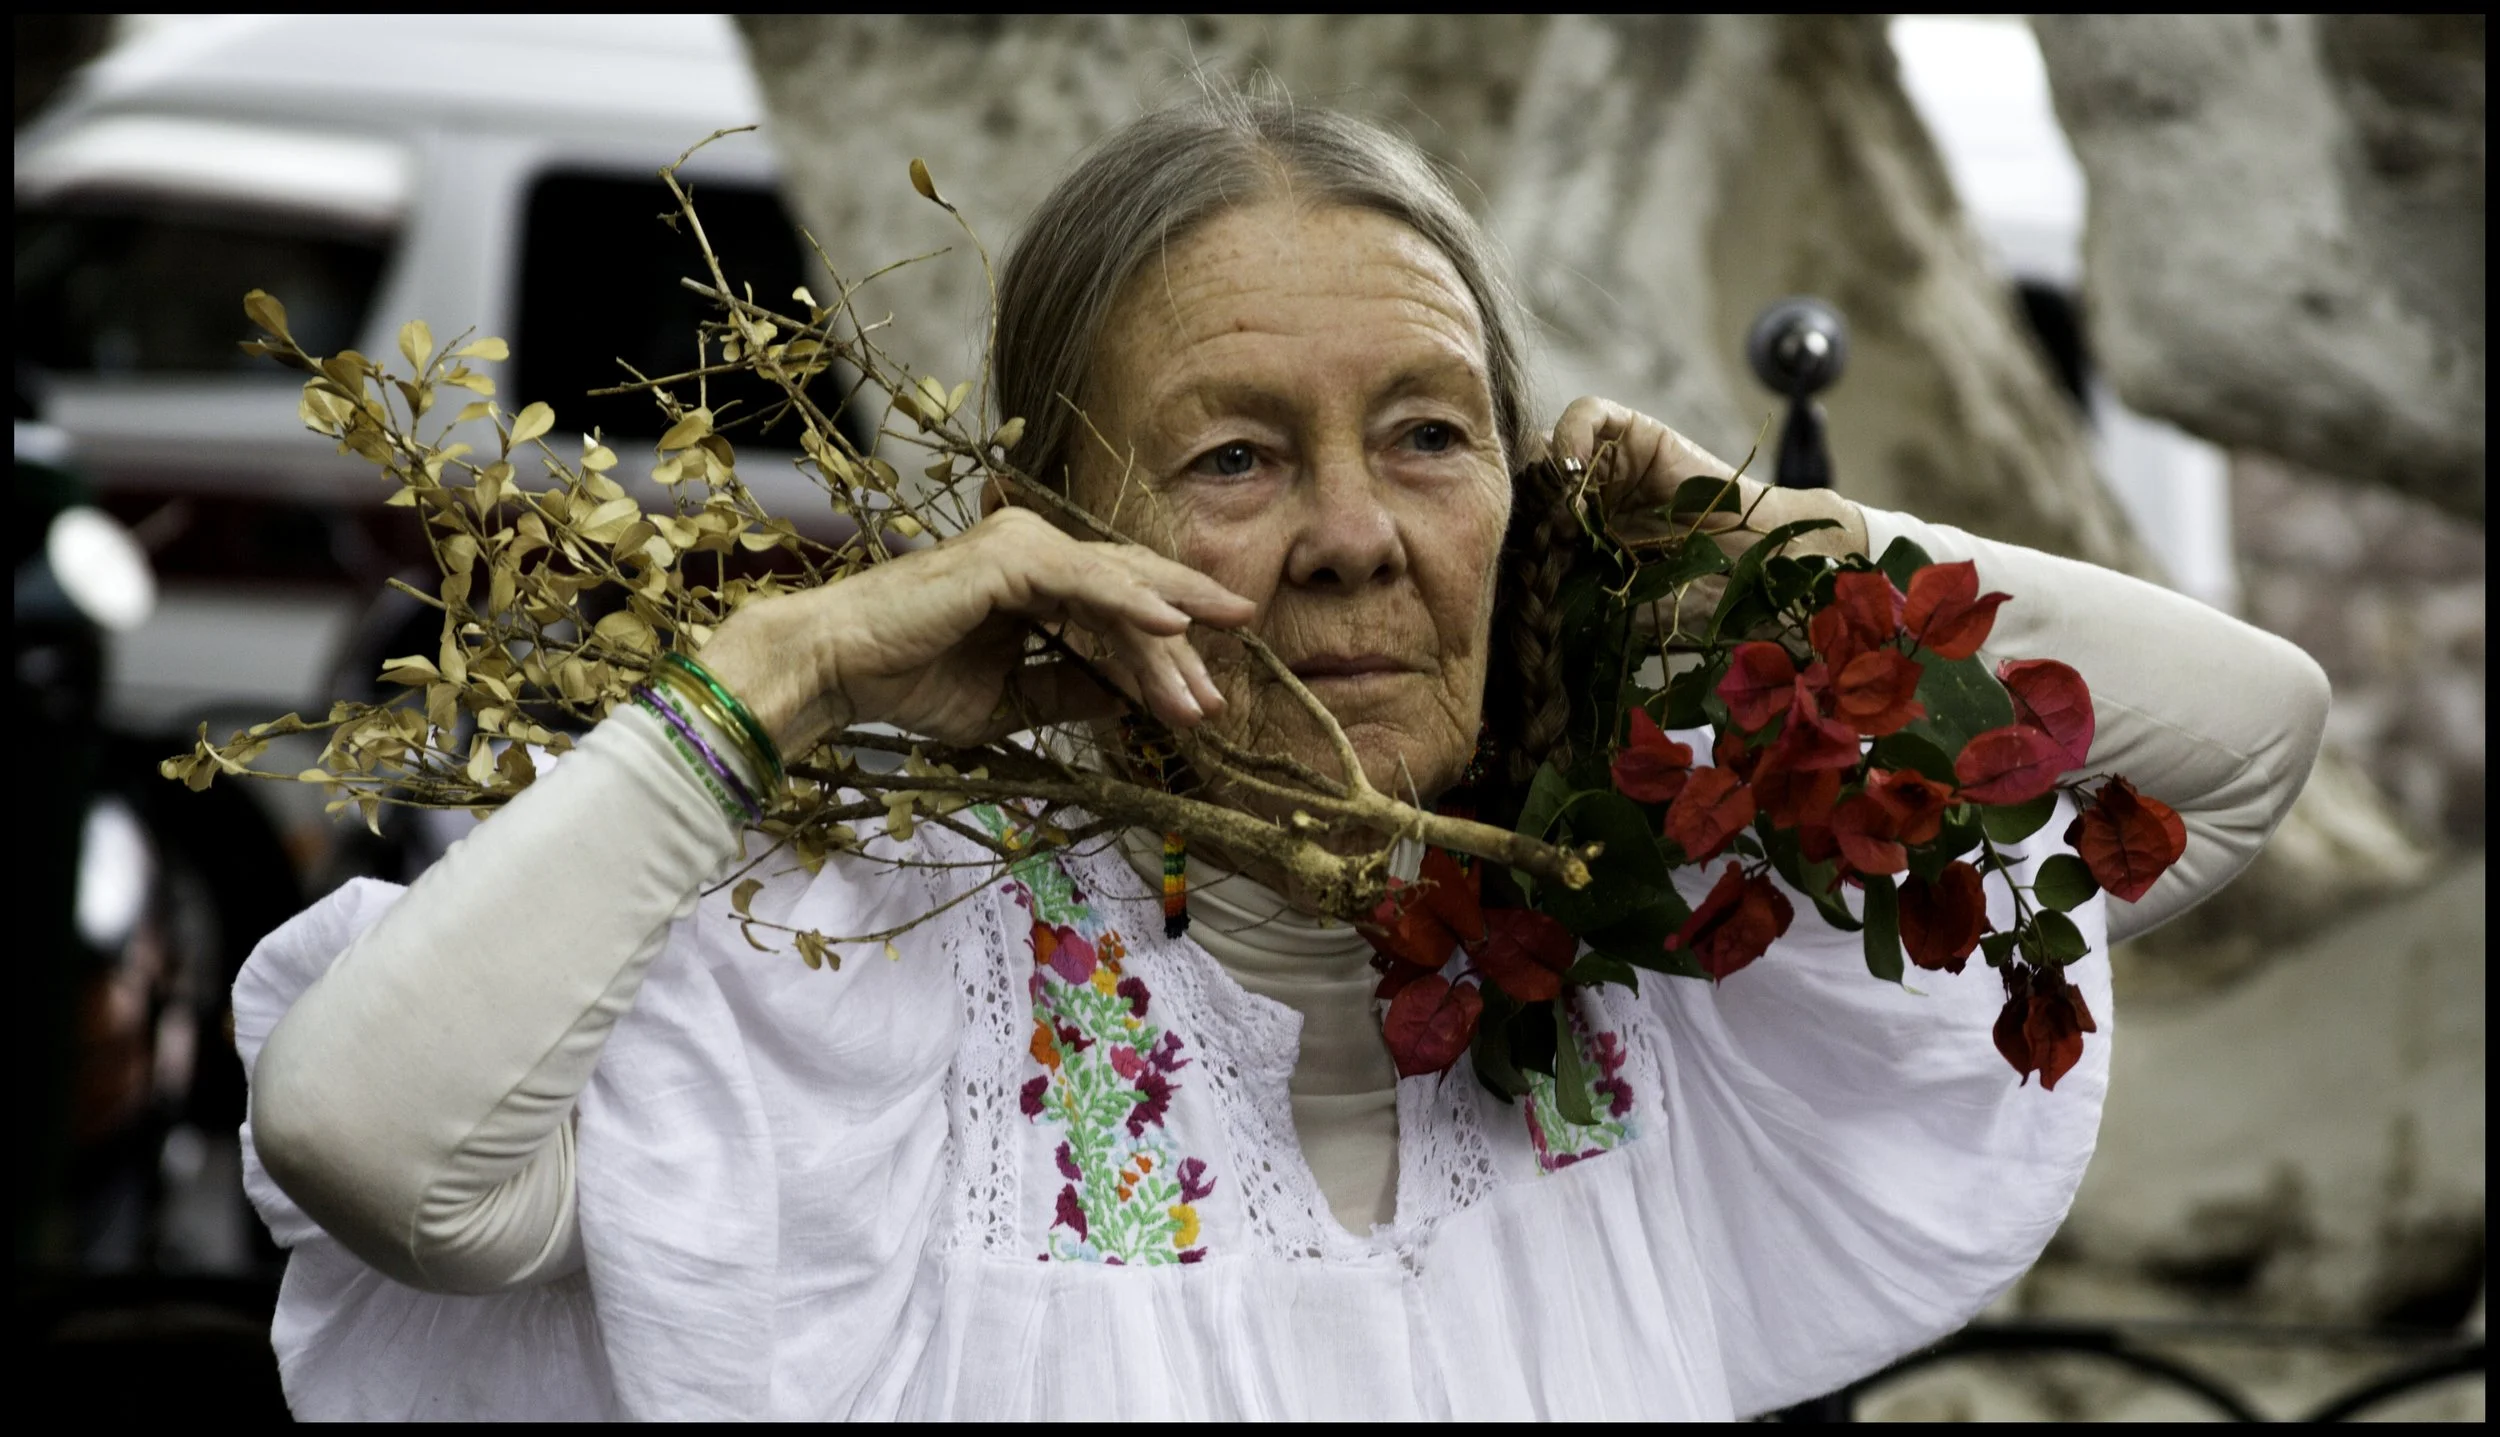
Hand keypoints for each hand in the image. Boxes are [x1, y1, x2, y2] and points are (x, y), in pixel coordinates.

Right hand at [693, 507, 1255, 752]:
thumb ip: (1066, 691)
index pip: (1118, 611)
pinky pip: (1086, 581)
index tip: (1205, 696)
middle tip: (1226, 684)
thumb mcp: (1008, 700)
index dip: (1166, 652)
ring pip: (1118, 591)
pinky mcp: (1010, 556)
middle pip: (1133, 592)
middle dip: (1185, 640)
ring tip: (1202, 687)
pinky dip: (1131, 603)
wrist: (839, 671)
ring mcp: (1023, 547)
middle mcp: (1035, 551)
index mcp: (1035, 581)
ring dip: (1165, 642)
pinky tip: (1172, 626)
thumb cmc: (908, 682)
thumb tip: (1124, 703)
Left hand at [1545, 397, 1868, 639]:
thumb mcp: (1619, 609)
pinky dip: (1572, 434)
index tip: (1519, 564)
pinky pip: (1587, 413)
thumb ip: (1572, 599)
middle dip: (1523, 506)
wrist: (1764, 572)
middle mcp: (1585, 499)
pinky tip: (1574, 471)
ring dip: (1547, 476)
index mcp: (1575, 542)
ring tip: (1563, 515)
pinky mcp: (1637, 433)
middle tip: (1539, 540)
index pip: (1519, 520)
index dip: (1511, 534)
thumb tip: (1516, 602)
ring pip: (1547, 445)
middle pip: (1525, 481)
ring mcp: (1609, 464)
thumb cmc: (1698, 602)